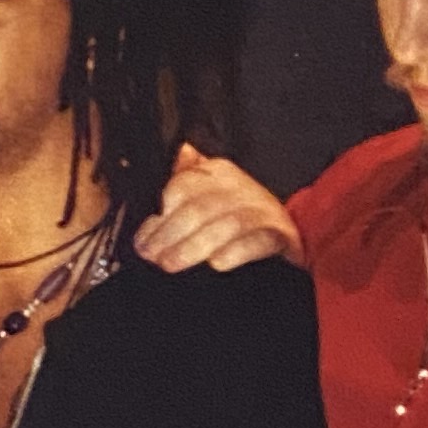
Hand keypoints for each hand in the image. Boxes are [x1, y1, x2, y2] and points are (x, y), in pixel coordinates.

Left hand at [130, 141, 302, 275]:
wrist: (284, 240)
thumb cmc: (236, 219)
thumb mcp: (208, 197)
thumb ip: (184, 183)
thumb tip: (170, 162)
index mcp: (219, 172)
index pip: (185, 185)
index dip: (161, 213)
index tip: (142, 238)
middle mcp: (243, 187)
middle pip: (200, 208)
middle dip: (170, 234)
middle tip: (152, 256)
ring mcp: (265, 211)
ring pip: (225, 225)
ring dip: (194, 247)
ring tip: (170, 264)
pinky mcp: (282, 235)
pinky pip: (259, 241)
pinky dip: (236, 252)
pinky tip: (216, 264)